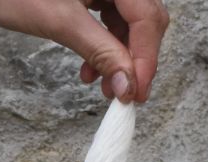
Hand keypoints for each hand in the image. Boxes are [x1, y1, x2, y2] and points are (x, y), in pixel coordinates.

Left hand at [0, 0, 168, 102]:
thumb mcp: (60, 23)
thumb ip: (98, 51)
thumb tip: (126, 83)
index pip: (147, 19)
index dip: (145, 58)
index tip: (137, 93)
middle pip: (144, 20)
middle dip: (134, 60)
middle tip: (124, 95)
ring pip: (128, 23)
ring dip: (117, 58)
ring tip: (103, 87)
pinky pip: (110, 21)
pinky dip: (103, 46)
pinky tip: (89, 69)